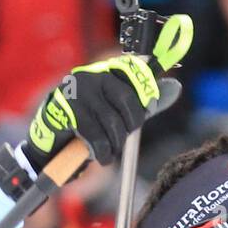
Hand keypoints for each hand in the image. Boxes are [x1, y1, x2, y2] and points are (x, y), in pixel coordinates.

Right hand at [24, 43, 182, 169]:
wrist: (51, 144)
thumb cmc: (88, 126)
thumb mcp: (116, 112)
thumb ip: (143, 102)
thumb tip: (176, 87)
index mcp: (106, 71)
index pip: (134, 71)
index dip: (144, 95)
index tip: (142, 116)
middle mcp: (91, 75)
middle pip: (128, 101)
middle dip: (129, 127)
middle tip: (120, 140)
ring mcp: (77, 91)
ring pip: (112, 122)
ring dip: (114, 144)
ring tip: (107, 151)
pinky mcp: (66, 110)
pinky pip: (96, 135)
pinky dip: (102, 152)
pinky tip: (99, 156)